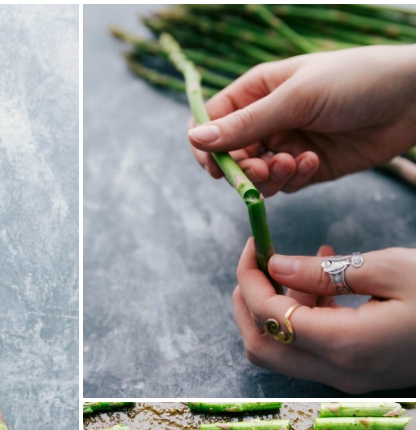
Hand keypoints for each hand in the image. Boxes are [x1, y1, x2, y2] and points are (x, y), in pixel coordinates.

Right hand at [188, 46, 415, 195]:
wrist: (412, 100)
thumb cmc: (357, 81)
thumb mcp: (295, 98)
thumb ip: (244, 124)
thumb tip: (195, 138)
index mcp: (258, 91)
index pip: (212, 122)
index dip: (207, 146)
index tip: (216, 165)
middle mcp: (267, 119)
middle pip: (230, 155)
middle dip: (242, 167)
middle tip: (263, 168)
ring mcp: (285, 144)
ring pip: (254, 175)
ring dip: (268, 176)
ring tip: (293, 164)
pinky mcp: (305, 167)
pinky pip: (282, 184)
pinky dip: (292, 179)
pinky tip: (313, 162)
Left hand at [232, 239, 415, 392]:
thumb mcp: (390, 269)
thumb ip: (325, 272)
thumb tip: (275, 266)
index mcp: (345, 345)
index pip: (269, 317)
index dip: (250, 281)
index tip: (253, 248)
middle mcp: (337, 371)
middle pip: (261, 346)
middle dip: (246, 303)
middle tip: (255, 264)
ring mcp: (344, 379)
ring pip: (280, 352)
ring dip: (275, 309)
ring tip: (301, 266)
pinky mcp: (353, 374)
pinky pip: (309, 350)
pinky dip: (302, 318)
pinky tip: (325, 283)